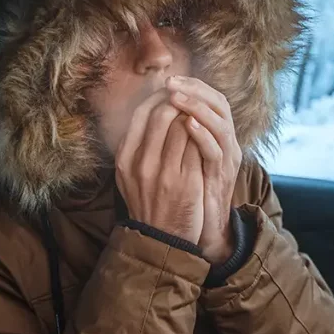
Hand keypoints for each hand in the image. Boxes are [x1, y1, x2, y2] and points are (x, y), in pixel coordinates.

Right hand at [116, 89, 204, 244]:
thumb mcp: (130, 176)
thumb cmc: (149, 202)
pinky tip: (208, 132)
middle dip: (179, 101)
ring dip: (193, 115)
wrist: (161, 240)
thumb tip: (149, 110)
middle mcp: (141, 164)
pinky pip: (197, 146)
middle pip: (161, 114)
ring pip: (182, 126)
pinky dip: (203, 134)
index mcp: (125, 159)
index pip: (141, 113)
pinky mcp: (186, 182)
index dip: (158, 98)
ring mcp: (164, 173)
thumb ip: (135, 147)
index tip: (171, 93)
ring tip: (200, 113)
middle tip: (190, 99)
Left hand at [166, 76, 242, 263]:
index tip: (168, 78)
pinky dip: (203, 135)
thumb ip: (173, 134)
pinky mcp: (223, 176)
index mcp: (216, 134)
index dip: (191, 85)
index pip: (211, 97)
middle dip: (194, 90)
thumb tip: (151, 109)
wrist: (202, 229)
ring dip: (197, 107)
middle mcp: (226, 142)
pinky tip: (188, 124)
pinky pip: (216, 150)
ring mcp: (227, 159)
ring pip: (220, 123)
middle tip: (171, 83)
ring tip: (176, 97)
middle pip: (219, 103)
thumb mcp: (179, 158)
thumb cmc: (188, 192)